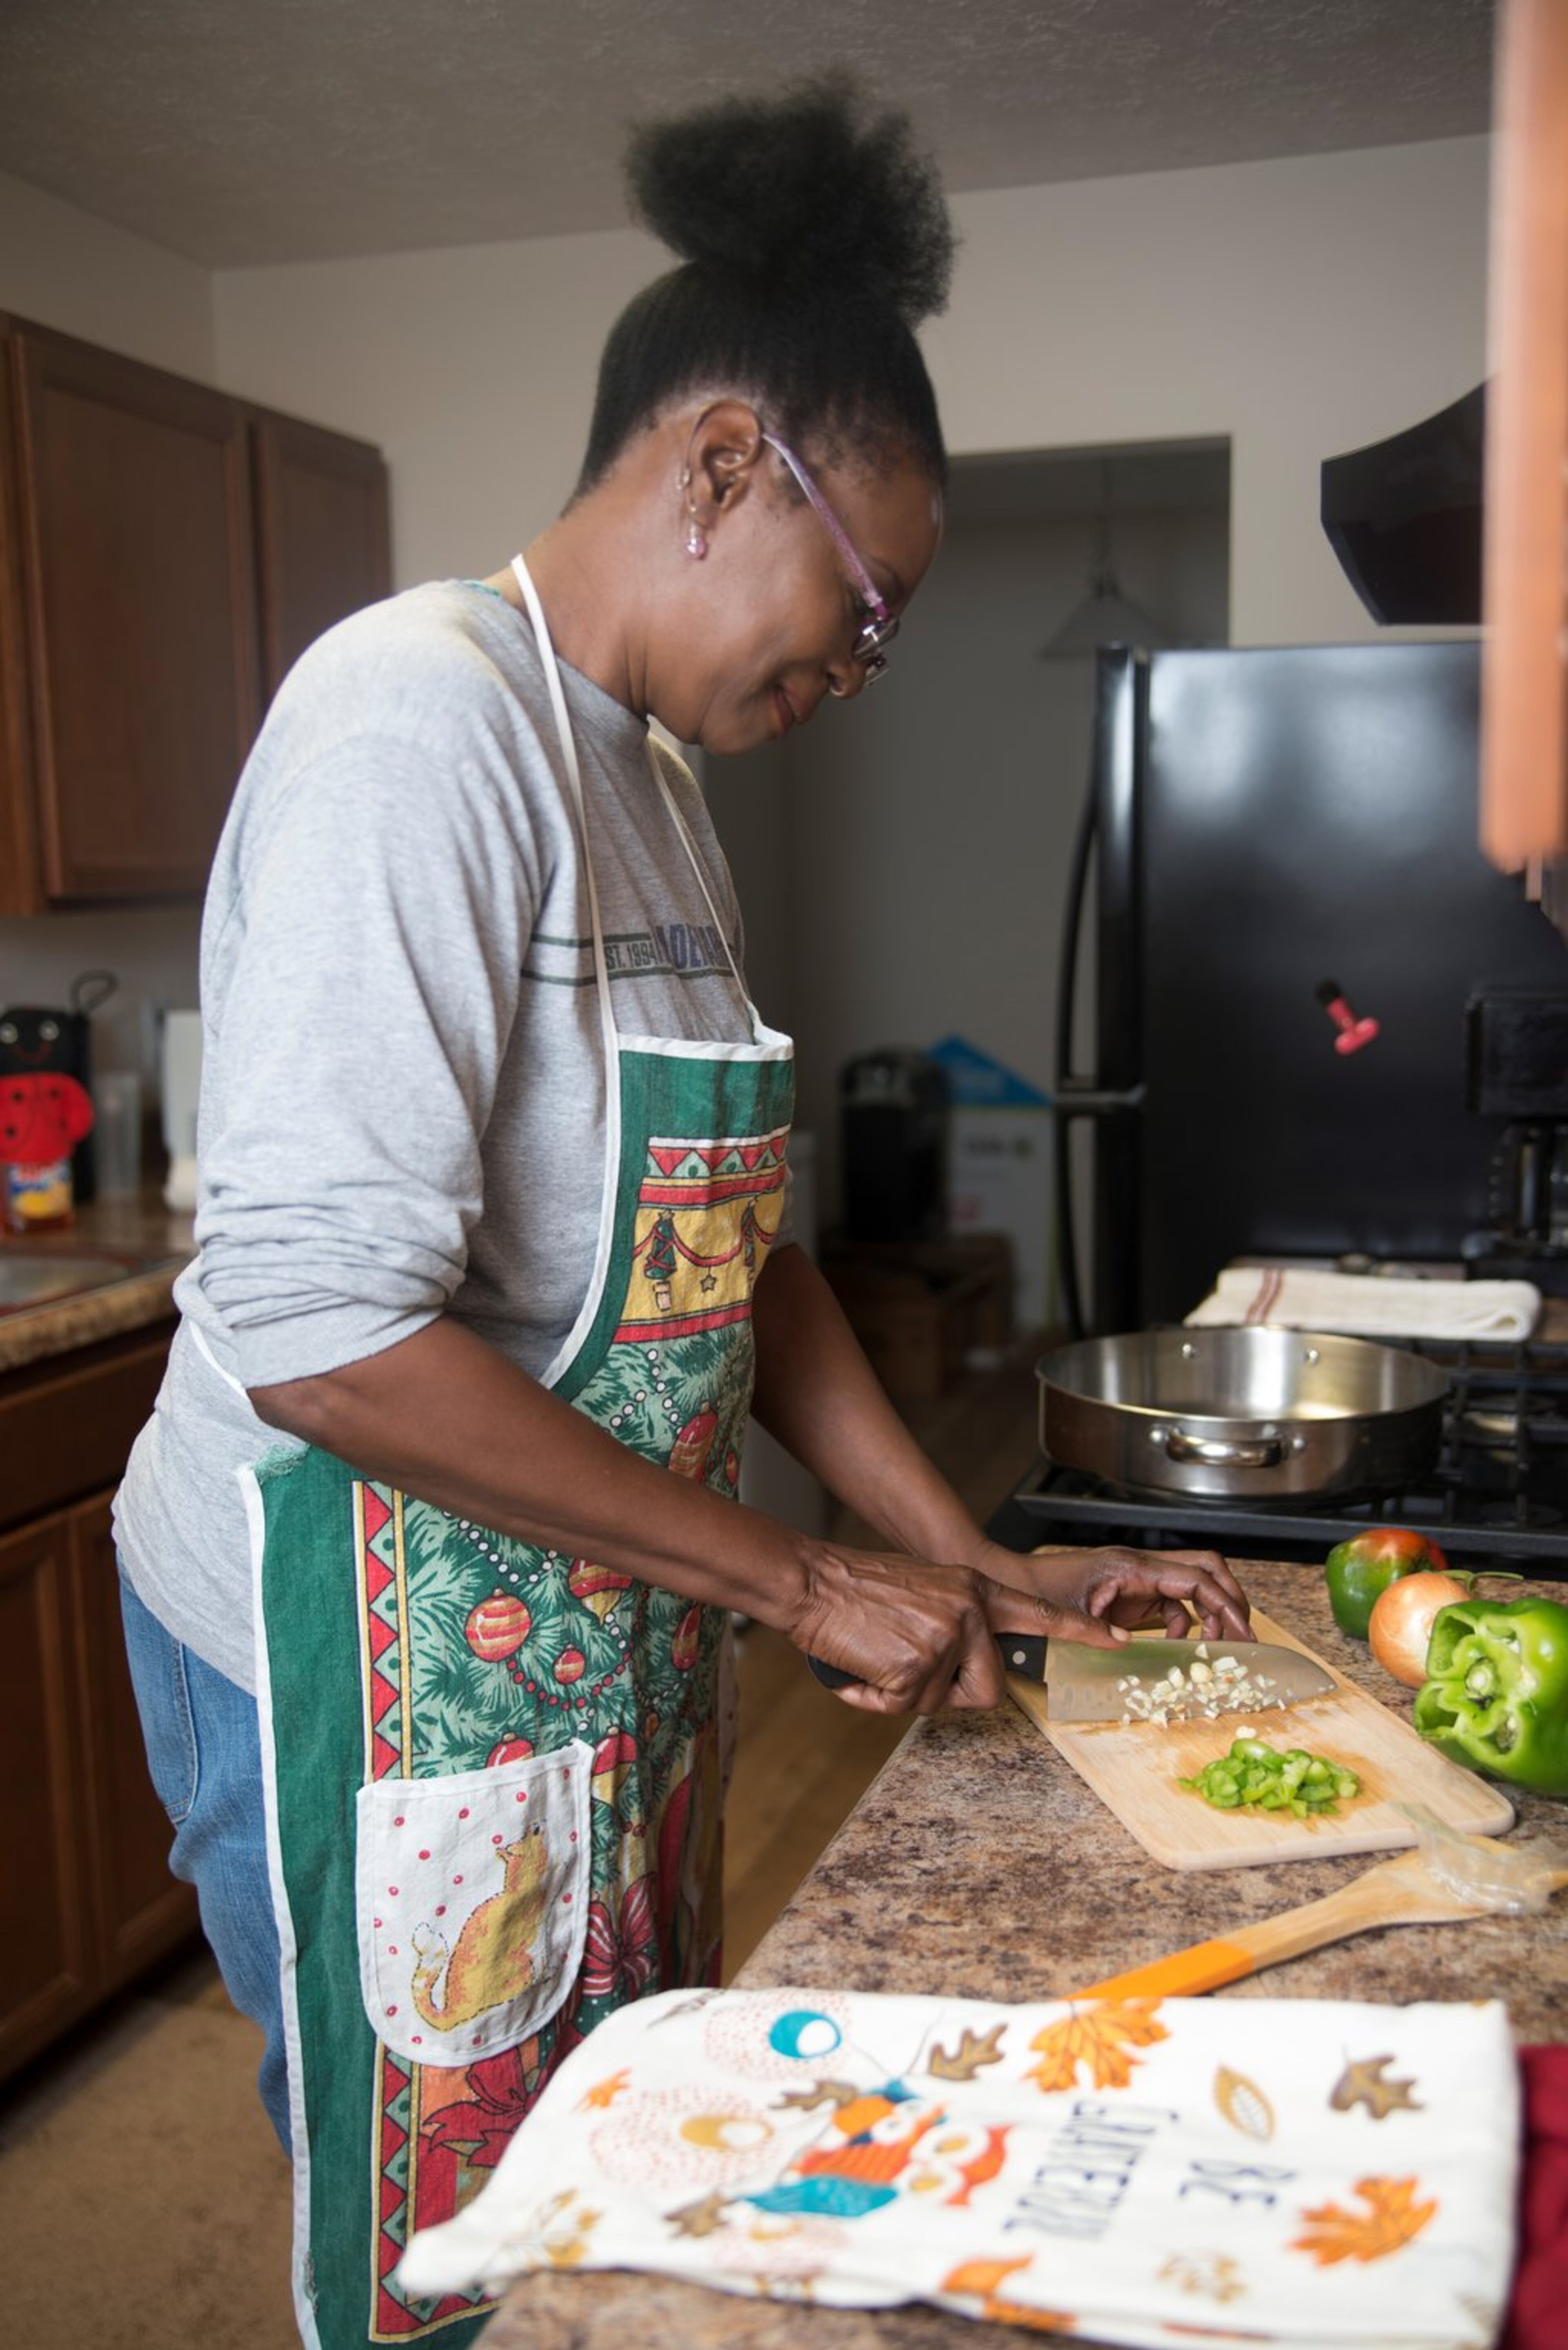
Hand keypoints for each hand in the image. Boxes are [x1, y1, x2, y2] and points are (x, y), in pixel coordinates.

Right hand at [785, 1545, 1128, 1717]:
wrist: (812, 1580)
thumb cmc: (858, 1588)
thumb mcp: (925, 1590)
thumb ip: (956, 1621)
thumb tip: (962, 1668)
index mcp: (975, 1589)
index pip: (1040, 1612)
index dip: (1081, 1632)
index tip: (1120, 1641)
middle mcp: (970, 1611)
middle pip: (988, 1689)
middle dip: (950, 1693)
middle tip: (908, 1666)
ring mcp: (945, 1638)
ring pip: (938, 1703)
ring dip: (903, 1692)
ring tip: (877, 1654)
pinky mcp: (914, 1666)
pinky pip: (901, 1709)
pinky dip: (874, 1699)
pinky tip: (859, 1667)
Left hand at [980, 1541, 1251, 1642]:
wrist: (1010, 1582)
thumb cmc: (1033, 1594)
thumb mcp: (1068, 1617)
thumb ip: (1100, 1634)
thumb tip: (1130, 1649)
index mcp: (1130, 1567)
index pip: (1195, 1577)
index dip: (1224, 1604)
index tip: (1242, 1633)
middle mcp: (1139, 1567)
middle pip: (1205, 1569)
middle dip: (1229, 1601)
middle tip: (1242, 1638)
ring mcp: (1136, 1579)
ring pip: (1190, 1587)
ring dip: (1209, 1614)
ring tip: (1216, 1647)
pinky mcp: (1130, 1594)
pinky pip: (1169, 1605)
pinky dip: (1182, 1625)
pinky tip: (1176, 1649)